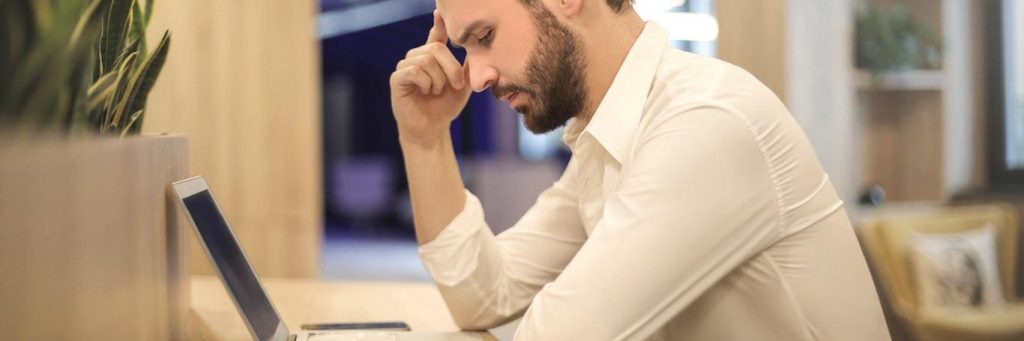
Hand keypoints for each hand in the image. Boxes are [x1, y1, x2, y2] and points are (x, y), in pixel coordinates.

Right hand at [390, 11, 471, 146]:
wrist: (432, 130)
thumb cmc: (446, 107)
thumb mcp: (463, 86)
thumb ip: (467, 67)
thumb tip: (476, 48)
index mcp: (432, 58)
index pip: (436, 36)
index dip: (439, 24)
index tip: (439, 11)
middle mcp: (416, 58)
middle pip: (435, 48)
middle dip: (451, 68)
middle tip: (457, 85)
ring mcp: (405, 67)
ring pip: (426, 59)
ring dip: (439, 79)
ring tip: (437, 91)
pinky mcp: (397, 79)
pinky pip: (414, 70)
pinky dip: (426, 82)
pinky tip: (426, 91)